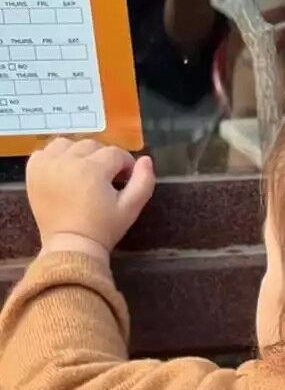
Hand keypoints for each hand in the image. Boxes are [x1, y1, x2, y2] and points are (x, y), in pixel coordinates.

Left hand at [27, 139, 155, 258]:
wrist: (71, 245)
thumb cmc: (103, 229)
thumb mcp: (130, 208)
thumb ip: (144, 182)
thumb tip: (146, 160)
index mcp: (93, 169)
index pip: (115, 153)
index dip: (125, 164)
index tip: (126, 179)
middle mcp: (68, 161)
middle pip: (92, 145)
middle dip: (103, 159)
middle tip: (106, 179)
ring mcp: (47, 164)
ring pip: (67, 144)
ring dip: (78, 153)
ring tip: (84, 172)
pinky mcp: (34, 171)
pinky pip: (45, 151)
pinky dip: (55, 157)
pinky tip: (64, 172)